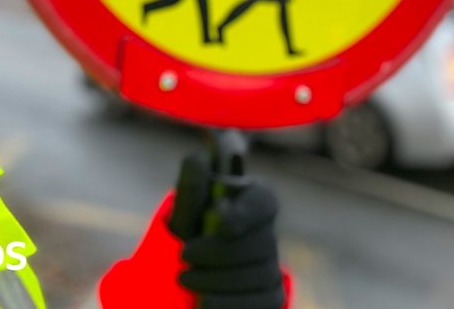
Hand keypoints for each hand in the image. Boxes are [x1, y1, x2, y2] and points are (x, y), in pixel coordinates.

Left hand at [168, 154, 285, 308]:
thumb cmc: (186, 233)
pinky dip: (229, 302)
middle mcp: (266, 232)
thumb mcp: (182, 212)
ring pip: (260, 274)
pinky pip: (262, 301)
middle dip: (219, 252)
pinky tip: (204, 301)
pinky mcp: (272, 294)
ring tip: (185, 278)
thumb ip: (191, 188)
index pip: (263, 201)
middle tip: (184, 255)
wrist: (181, 272)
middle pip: (261, 243)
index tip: (222, 223)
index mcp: (248, 202)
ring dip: (218, 279)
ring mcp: (272, 265)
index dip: (248, 212)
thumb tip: (198, 158)